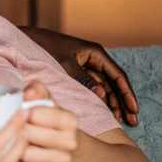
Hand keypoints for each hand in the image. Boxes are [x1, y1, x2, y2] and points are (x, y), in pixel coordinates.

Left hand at [16, 81, 78, 161]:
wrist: (66, 145)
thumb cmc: (49, 119)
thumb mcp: (45, 101)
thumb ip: (36, 91)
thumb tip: (28, 92)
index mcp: (68, 120)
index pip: (34, 114)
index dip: (21, 113)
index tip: (17, 112)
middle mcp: (70, 142)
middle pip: (28, 135)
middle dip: (14, 130)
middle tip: (8, 127)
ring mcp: (62, 161)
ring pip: (25, 154)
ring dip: (13, 147)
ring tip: (10, 141)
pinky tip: (14, 154)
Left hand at [20, 26, 139, 125]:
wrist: (27, 40)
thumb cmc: (45, 48)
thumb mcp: (65, 64)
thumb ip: (83, 79)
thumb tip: (103, 96)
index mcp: (96, 53)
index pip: (118, 76)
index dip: (127, 94)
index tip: (134, 110)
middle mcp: (95, 59)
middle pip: (115, 83)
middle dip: (124, 102)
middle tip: (132, 121)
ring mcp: (86, 66)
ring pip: (105, 87)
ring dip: (112, 102)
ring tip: (120, 120)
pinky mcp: (77, 73)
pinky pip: (93, 87)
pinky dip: (99, 99)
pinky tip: (104, 111)